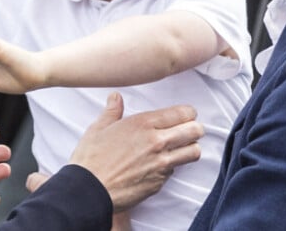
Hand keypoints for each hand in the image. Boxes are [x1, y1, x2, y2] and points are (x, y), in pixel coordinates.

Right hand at [70, 92, 202, 211]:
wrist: (90, 190)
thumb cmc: (92, 157)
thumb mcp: (99, 128)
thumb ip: (112, 110)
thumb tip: (115, 97)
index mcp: (144, 123)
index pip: (182, 113)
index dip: (188, 112)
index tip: (186, 114)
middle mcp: (157, 141)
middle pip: (195, 131)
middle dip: (195, 128)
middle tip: (188, 129)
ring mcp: (161, 164)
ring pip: (193, 152)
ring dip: (190, 148)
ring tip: (180, 147)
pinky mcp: (160, 182)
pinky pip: (176, 170)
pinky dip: (173, 166)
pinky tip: (160, 164)